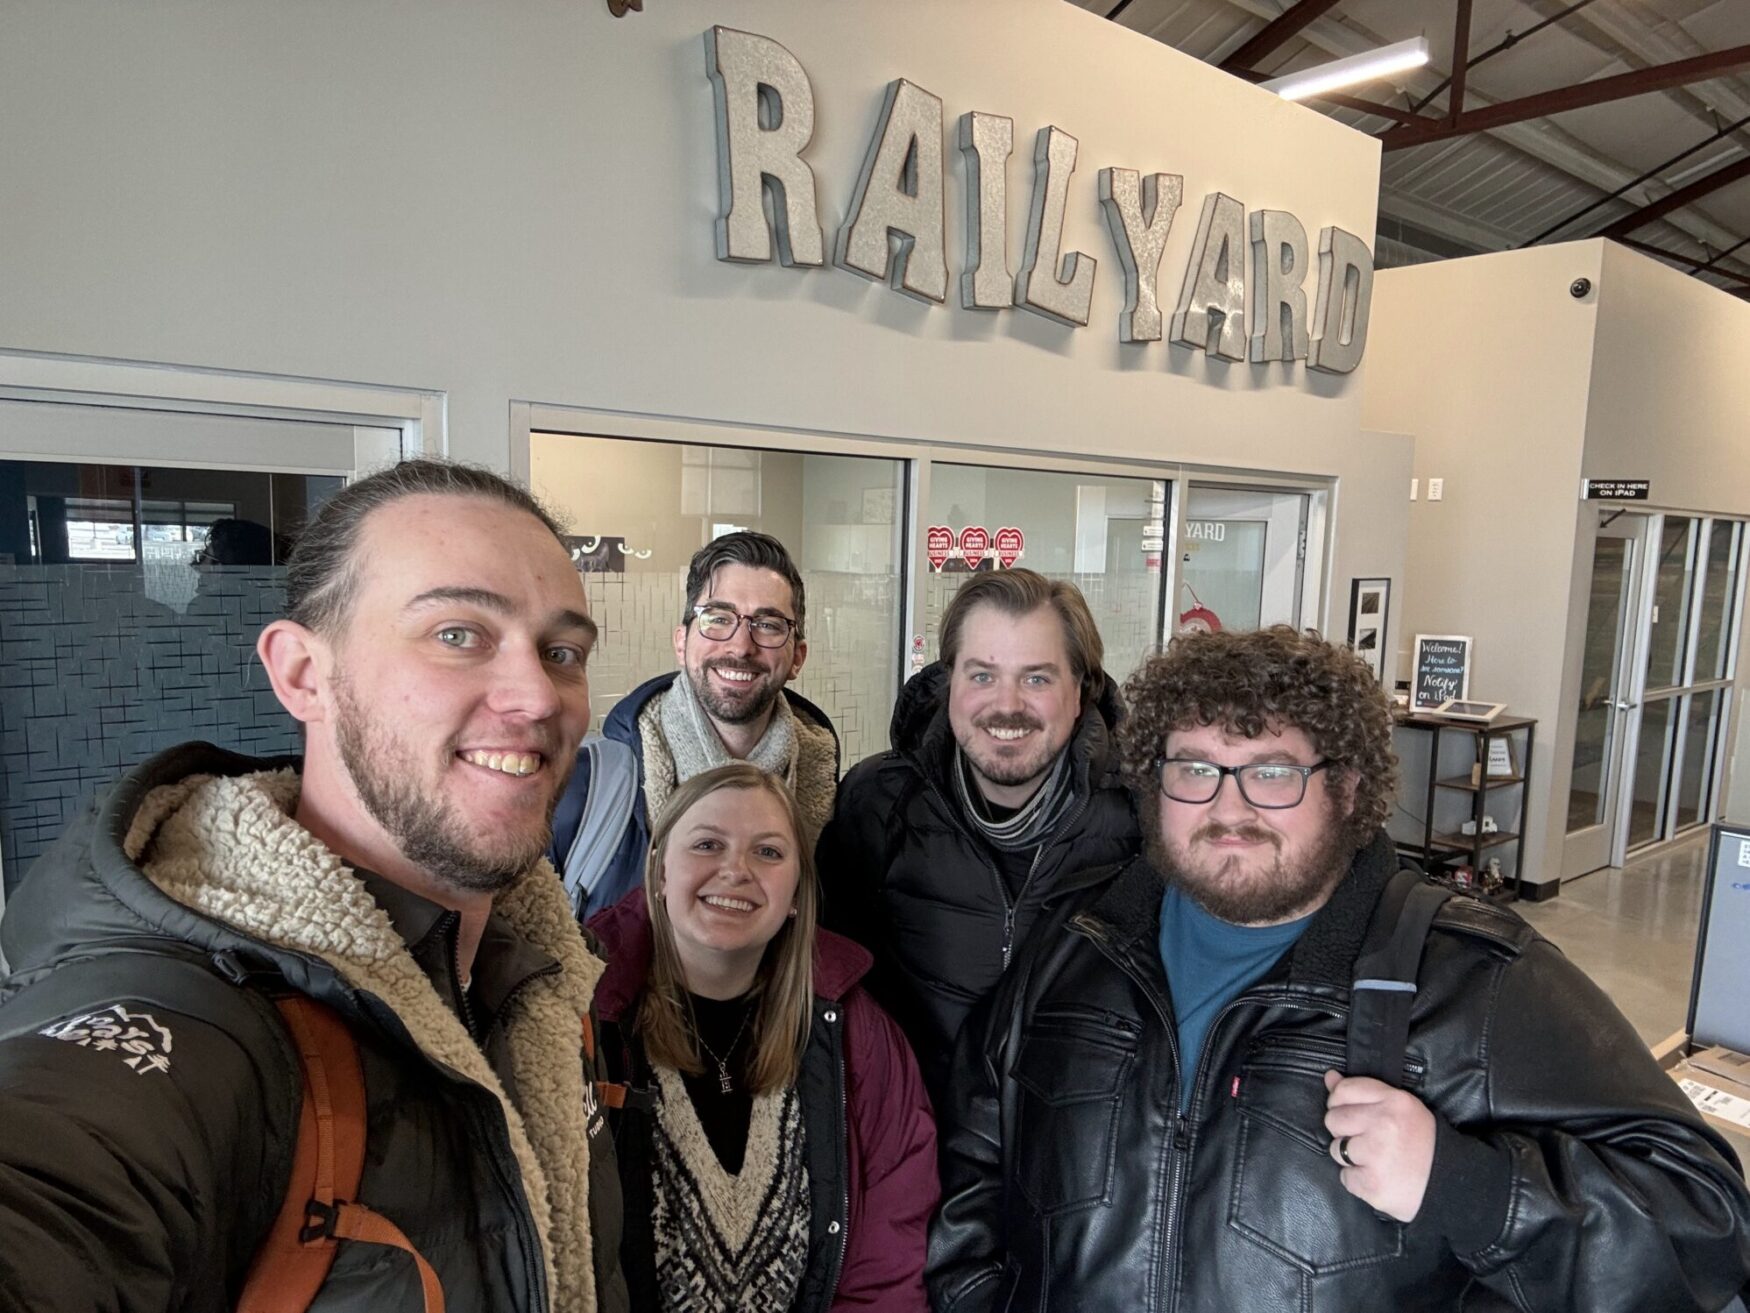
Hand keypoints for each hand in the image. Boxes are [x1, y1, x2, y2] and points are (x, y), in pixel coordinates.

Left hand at [1322, 1069, 1435, 1222]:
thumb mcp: (1401, 1108)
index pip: (1345, 1090)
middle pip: (1334, 1119)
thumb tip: (1330, 1077)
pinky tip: (1377, 1177)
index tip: (1348, 1111)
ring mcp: (1376, 1155)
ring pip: (1336, 1149)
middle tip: (1366, 1140)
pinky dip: (1357, 1180)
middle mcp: (1384, 1124)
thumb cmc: (1422, 1143)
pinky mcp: (1371, 1183)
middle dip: (1344, 1131)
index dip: (1338, 1102)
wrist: (1448, 1184)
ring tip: (1374, 1160)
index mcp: (1394, 1101)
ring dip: (1350, 1157)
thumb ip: (1364, 1091)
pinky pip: (1345, 1177)